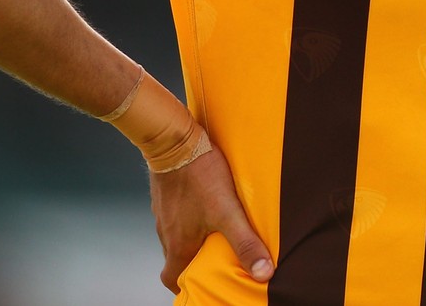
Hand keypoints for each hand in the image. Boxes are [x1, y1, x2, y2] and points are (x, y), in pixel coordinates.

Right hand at [148, 146, 273, 292]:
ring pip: (174, 235)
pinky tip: (203, 205)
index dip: (184, 285)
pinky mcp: (165, 194)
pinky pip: (173, 214)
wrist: (174, 140)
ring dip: (190, 239)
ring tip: (212, 233)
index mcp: (178, 243)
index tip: (198, 284)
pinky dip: (186, 217)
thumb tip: (263, 273)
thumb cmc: (199, 175)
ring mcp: (162, 211)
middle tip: (212, 260)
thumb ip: (245, 243)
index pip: (171, 278)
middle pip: (174, 257)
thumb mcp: (227, 211)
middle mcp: (166, 231)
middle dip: (191, 262)